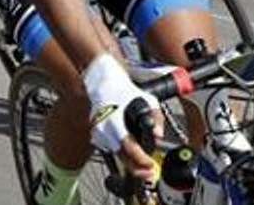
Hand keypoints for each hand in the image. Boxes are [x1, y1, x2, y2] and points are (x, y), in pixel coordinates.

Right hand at [82, 53, 161, 177]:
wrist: (104, 81)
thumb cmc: (125, 90)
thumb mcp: (147, 99)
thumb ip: (156, 118)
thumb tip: (158, 135)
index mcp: (117, 122)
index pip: (130, 149)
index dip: (142, 161)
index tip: (150, 165)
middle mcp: (105, 129)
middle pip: (122, 157)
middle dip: (136, 168)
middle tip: (148, 171)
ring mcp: (98, 132)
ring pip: (115, 153)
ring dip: (127, 159)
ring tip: (140, 160)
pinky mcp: (95, 132)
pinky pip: (108, 146)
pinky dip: (118, 149)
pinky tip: (126, 146)